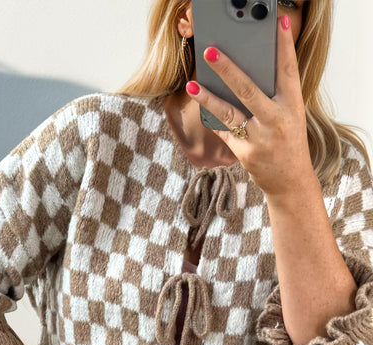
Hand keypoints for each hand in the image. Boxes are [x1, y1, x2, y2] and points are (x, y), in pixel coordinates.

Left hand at [185, 15, 315, 199]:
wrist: (290, 182)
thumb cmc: (288, 142)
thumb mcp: (290, 115)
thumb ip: (274, 95)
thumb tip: (246, 71)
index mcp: (292, 106)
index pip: (288, 71)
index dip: (283, 46)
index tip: (276, 22)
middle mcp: (276, 121)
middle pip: (249, 90)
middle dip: (228, 69)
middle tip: (211, 51)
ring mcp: (259, 139)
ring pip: (229, 113)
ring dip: (208, 98)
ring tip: (192, 85)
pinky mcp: (244, 154)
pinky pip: (223, 131)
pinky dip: (211, 118)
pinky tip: (200, 106)